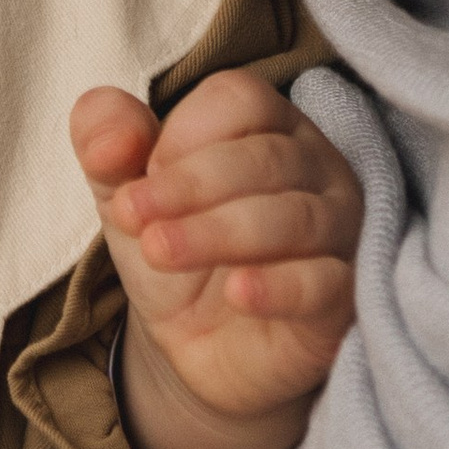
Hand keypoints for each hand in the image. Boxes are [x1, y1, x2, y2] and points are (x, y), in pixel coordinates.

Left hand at [72, 72, 361, 448]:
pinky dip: (279, 286)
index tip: (137, 183)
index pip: (239, 101)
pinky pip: (325, 283)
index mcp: (268, 126)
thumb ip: (107, 145)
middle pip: (266, 158)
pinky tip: (237, 292)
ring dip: (218, 233)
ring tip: (159, 251)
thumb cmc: (180, 249)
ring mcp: (339, 232)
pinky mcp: (344, 297)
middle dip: (190, 186)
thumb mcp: (129, 196)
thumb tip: (104, 128)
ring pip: (294, 217)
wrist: (200, 347)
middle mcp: (317, 169)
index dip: (182, 135)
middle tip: (133, 218)